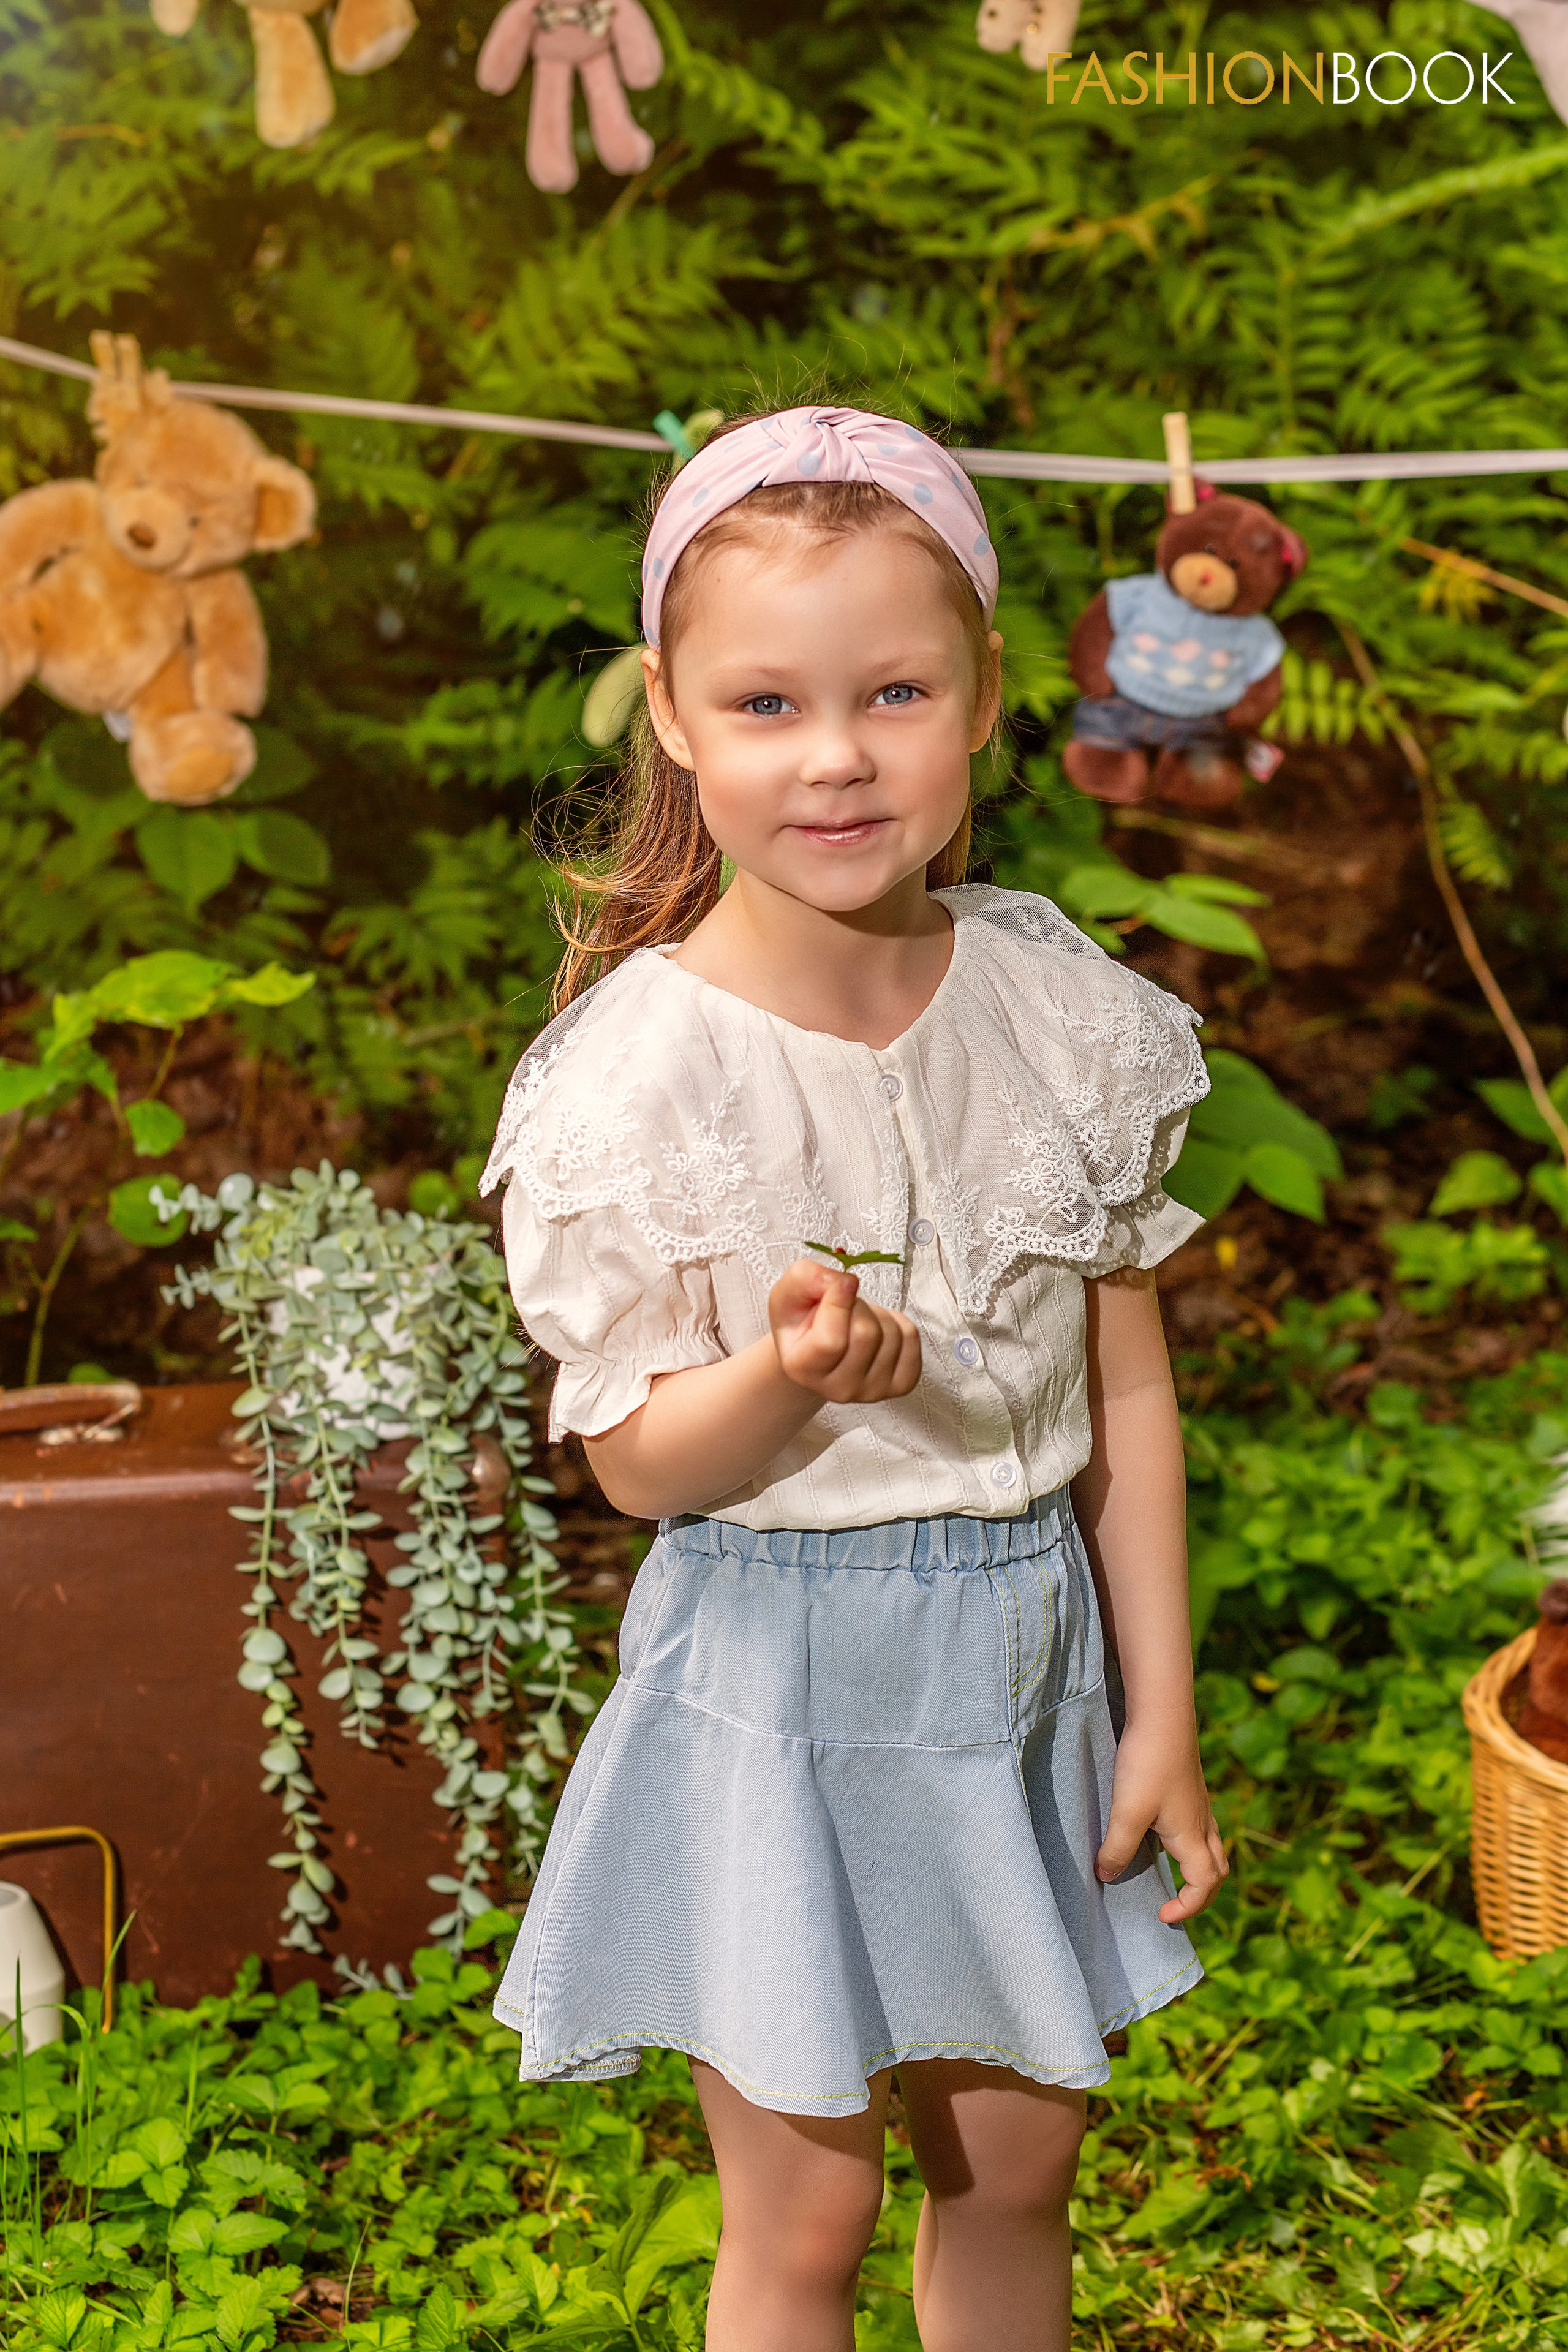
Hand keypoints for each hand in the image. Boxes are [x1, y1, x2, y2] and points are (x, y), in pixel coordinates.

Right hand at [768, 1256, 920, 1404]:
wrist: (815, 1347)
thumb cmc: (800, 1320)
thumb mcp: (788, 1291)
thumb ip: (808, 1278)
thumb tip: (846, 1283)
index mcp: (803, 1369)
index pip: (831, 1341)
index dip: (837, 1302)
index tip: (838, 1284)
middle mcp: (838, 1388)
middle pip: (865, 1334)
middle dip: (856, 1304)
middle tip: (844, 1307)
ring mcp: (872, 1391)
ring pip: (890, 1334)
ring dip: (875, 1313)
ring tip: (856, 1320)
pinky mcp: (900, 1384)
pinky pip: (911, 1337)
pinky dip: (897, 1321)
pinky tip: (877, 1327)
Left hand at [1095, 1715, 1227, 1924]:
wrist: (1162, 1712)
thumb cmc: (1148, 1763)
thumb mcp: (1128, 1811)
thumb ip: (1117, 1848)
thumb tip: (1105, 1876)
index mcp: (1193, 1836)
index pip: (1206, 1885)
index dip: (1188, 1908)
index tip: (1162, 1915)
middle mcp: (1202, 1822)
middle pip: (1218, 1870)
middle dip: (1202, 1895)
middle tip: (1174, 1905)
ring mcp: (1198, 1803)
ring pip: (1211, 1847)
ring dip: (1198, 1869)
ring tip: (1170, 1875)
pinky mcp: (1188, 1786)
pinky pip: (1199, 1827)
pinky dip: (1189, 1845)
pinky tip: (1161, 1833)